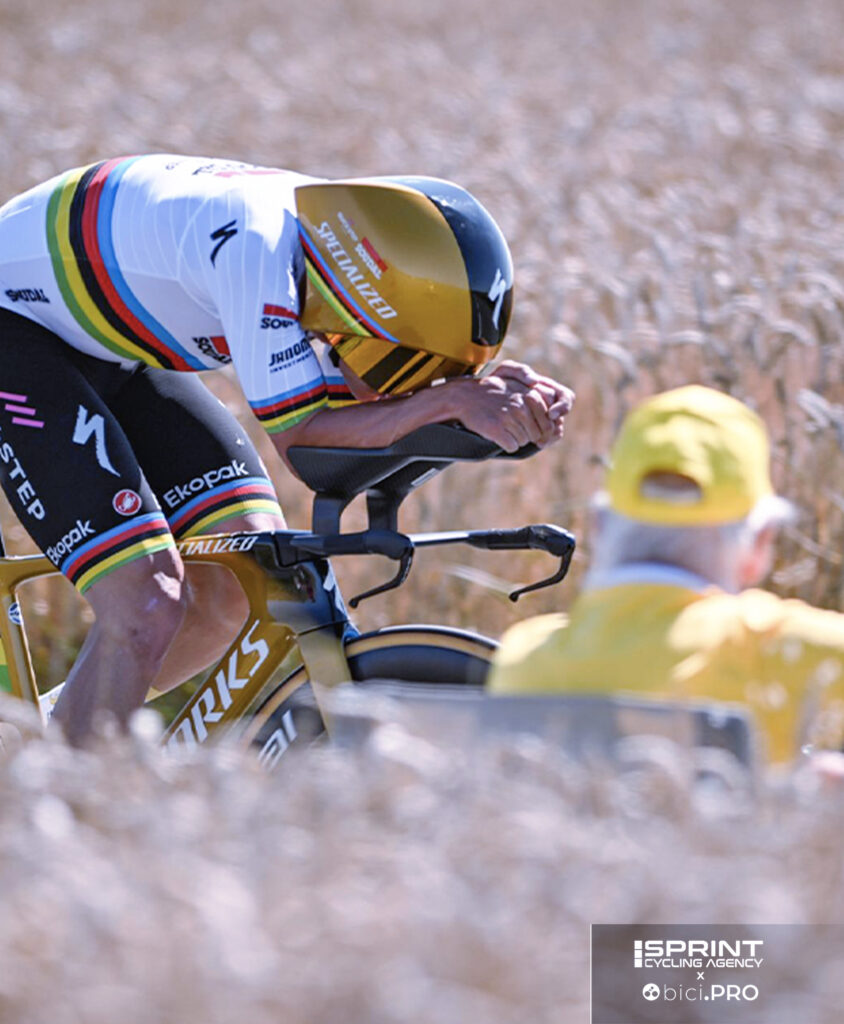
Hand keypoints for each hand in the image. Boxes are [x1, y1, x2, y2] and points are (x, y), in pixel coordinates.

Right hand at [439, 363, 574, 452]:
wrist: (464, 397)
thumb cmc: (492, 393)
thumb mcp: (517, 387)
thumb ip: (537, 398)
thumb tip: (554, 417)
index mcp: (529, 395)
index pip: (548, 422)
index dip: (541, 430)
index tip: (532, 429)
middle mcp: (520, 405)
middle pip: (537, 434)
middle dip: (528, 435)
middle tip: (515, 429)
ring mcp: (508, 417)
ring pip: (524, 441)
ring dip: (516, 439)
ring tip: (505, 429)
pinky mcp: (496, 429)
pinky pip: (512, 447)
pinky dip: (507, 445)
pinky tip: (499, 435)